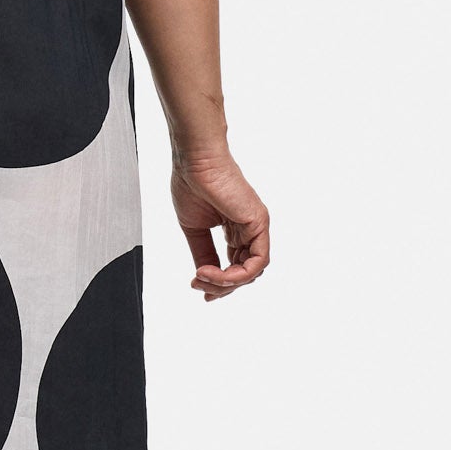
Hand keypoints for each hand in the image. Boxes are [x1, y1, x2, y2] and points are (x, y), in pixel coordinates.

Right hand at [170, 151, 269, 301]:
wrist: (194, 162)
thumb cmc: (192, 184)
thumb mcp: (195, 229)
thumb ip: (203, 252)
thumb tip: (204, 275)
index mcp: (235, 229)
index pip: (236, 265)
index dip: (219, 282)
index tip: (198, 286)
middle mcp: (249, 229)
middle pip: (245, 272)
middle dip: (221, 286)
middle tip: (200, 287)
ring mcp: (256, 227)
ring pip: (252, 271)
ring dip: (226, 282)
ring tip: (202, 278)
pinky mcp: (259, 223)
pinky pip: (257, 262)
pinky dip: (236, 274)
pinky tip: (212, 271)